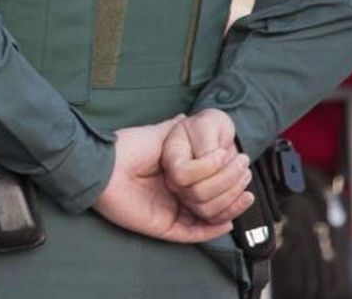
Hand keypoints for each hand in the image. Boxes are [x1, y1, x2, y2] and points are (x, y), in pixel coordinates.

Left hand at [93, 116, 241, 243]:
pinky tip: (227, 221)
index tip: (243, 167)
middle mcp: (173, 196)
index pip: (205, 182)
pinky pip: (192, 234)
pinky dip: (210, 230)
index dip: (225, 178)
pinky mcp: (163, 227)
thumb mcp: (157, 136)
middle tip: (247, 181)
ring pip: (205, 219)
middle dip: (231, 193)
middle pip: (209, 201)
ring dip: (226, 210)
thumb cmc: (127, 148)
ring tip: (244, 197)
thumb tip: (186, 116)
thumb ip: (173, 129)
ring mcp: (169, 212)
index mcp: (173, 176)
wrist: (104, 166)